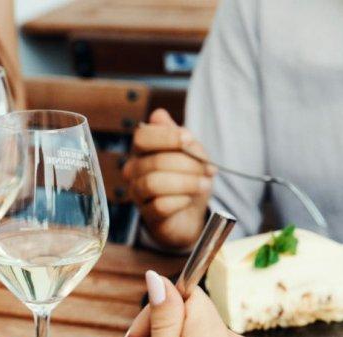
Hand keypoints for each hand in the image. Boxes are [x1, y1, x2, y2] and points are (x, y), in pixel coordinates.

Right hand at [122, 109, 213, 250]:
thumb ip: (178, 135)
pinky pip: (160, 205)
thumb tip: (158, 116)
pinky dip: (180, 200)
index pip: (142, 137)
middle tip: (208, 169)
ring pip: (154, 183)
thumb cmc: (188, 179)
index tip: (189, 139)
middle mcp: (134, 170)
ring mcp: (137, 193)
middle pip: (154, 161)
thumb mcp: (192, 153)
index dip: (166, 136)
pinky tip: (189, 199)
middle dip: (187, 164)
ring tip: (204, 184)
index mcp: (143, 150)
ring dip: (186, 183)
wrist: (190, 213)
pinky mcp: (146, 214)